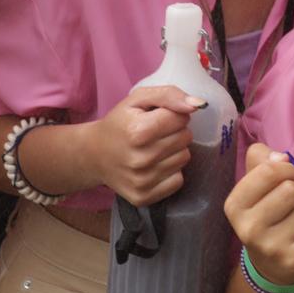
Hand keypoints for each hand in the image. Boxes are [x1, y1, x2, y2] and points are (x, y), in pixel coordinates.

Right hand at [91, 85, 203, 204]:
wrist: (95, 155)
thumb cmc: (120, 123)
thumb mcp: (138, 99)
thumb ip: (169, 95)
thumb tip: (198, 105)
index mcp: (138, 131)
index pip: (181, 118)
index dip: (173, 114)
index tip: (158, 117)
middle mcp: (140, 159)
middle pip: (185, 138)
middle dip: (175, 132)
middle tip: (156, 134)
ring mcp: (142, 181)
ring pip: (184, 158)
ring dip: (174, 151)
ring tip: (155, 148)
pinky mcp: (143, 197)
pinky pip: (178, 181)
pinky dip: (170, 171)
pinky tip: (154, 166)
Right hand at [225, 142, 293, 288]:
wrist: (269, 268)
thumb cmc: (264, 216)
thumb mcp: (253, 188)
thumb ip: (261, 161)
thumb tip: (281, 158)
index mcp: (234, 206)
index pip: (268, 170)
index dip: (284, 169)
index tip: (284, 178)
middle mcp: (249, 229)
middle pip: (291, 189)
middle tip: (289, 204)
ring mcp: (272, 247)